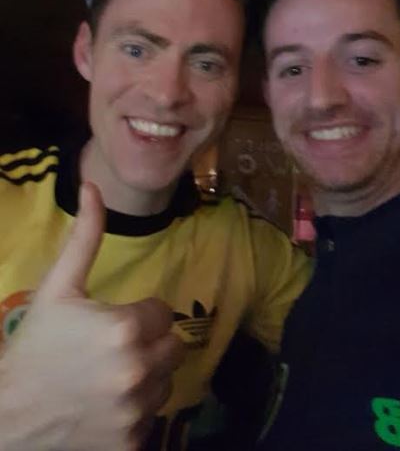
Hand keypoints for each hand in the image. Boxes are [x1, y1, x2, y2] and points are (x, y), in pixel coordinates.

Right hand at [0, 183, 183, 450]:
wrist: (7, 414)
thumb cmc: (34, 344)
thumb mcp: (58, 287)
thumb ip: (85, 237)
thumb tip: (93, 186)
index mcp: (124, 328)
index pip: (162, 311)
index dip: (138, 313)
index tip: (111, 322)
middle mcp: (138, 371)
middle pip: (173, 345)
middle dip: (149, 341)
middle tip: (113, 347)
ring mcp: (137, 413)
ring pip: (166, 380)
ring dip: (147, 374)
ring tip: (108, 375)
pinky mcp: (133, 444)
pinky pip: (153, 415)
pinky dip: (136, 410)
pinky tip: (106, 405)